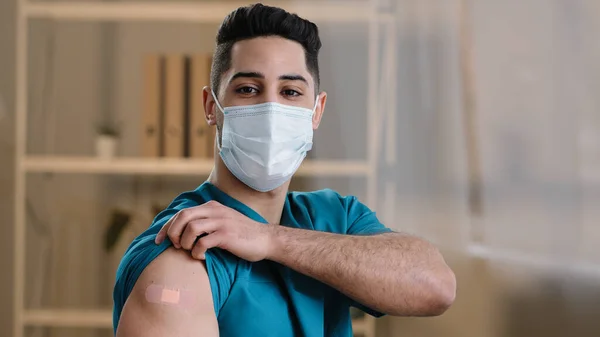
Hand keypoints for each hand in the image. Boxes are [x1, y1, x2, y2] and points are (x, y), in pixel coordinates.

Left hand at [154, 200, 274, 261]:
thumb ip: (206, 221)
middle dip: (173, 233)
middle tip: (175, 247)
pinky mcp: (227, 235)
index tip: (159, 241)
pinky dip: (197, 251)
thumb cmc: (242, 235)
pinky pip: (203, 242)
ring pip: (191, 228)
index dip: (167, 227)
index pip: (181, 213)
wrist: (266, 239)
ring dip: (185, 243)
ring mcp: (221, 222)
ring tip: (189, 251)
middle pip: (183, 217)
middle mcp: (215, 211)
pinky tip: (201, 257)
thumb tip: (182, 231)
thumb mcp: (222, 222)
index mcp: (211, 207)